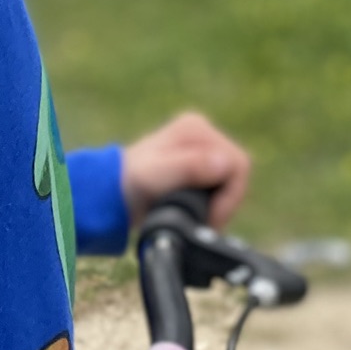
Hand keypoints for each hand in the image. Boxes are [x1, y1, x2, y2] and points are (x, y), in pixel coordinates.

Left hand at [121, 111, 251, 229]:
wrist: (113, 194)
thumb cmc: (130, 184)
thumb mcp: (157, 175)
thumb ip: (190, 167)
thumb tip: (226, 163)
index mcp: (196, 128)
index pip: (237, 163)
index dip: (230, 196)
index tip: (210, 216)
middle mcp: (203, 134)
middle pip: (238, 172)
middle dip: (226, 202)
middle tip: (205, 220)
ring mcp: (203, 149)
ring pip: (233, 182)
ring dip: (221, 204)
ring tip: (199, 217)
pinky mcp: (202, 165)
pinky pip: (225, 186)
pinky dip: (217, 203)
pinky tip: (199, 212)